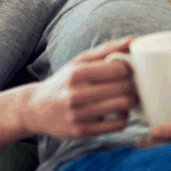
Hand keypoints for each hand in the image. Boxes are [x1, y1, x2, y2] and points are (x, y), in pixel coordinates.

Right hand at [20, 37, 138, 139]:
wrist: (36, 109)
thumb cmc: (63, 81)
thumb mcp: (79, 62)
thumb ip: (105, 50)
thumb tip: (132, 40)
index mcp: (77, 73)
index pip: (118, 69)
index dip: (129, 69)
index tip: (128, 71)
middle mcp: (76, 94)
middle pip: (123, 88)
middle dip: (133, 86)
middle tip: (132, 85)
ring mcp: (79, 114)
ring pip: (122, 106)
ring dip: (132, 101)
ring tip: (129, 97)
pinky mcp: (82, 131)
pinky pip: (116, 125)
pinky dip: (124, 117)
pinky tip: (119, 112)